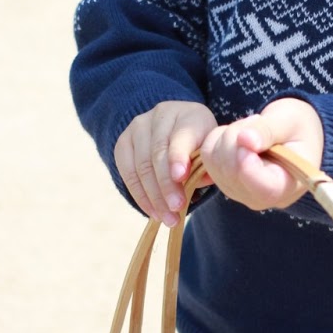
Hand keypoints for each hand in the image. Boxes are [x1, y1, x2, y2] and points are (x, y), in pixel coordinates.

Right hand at [114, 101, 216, 225]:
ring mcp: (138, 127)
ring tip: (167, 218)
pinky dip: (140, 196)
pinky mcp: (123, 142)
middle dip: (167, 185)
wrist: (175, 130)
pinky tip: (152, 211)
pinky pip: (128, 173)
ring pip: (141, 165)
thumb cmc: (199, 145)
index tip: (181, 177)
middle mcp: (161, 115)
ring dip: (154, 196)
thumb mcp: (209, 150)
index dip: (178, 156)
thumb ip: (207, 164)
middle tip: (176, 209)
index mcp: (190, 115)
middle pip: (158, 153)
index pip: (181, 135)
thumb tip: (205, 179)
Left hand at [200, 98, 323, 210]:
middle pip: (232, 171)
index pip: (263, 189)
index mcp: (286, 187)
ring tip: (252, 129)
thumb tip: (244, 140)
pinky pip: (207, 155)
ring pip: (215, 161)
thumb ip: (268, 131)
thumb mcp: (290, 121)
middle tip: (257, 121)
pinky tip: (239, 136)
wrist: (292, 134)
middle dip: (238, 136)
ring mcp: (238, 192)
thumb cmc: (298, 128)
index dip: (247, 165)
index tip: (247, 139)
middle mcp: (259, 197)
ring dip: (228, 135)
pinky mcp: (223, 181)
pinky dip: (218, 138)